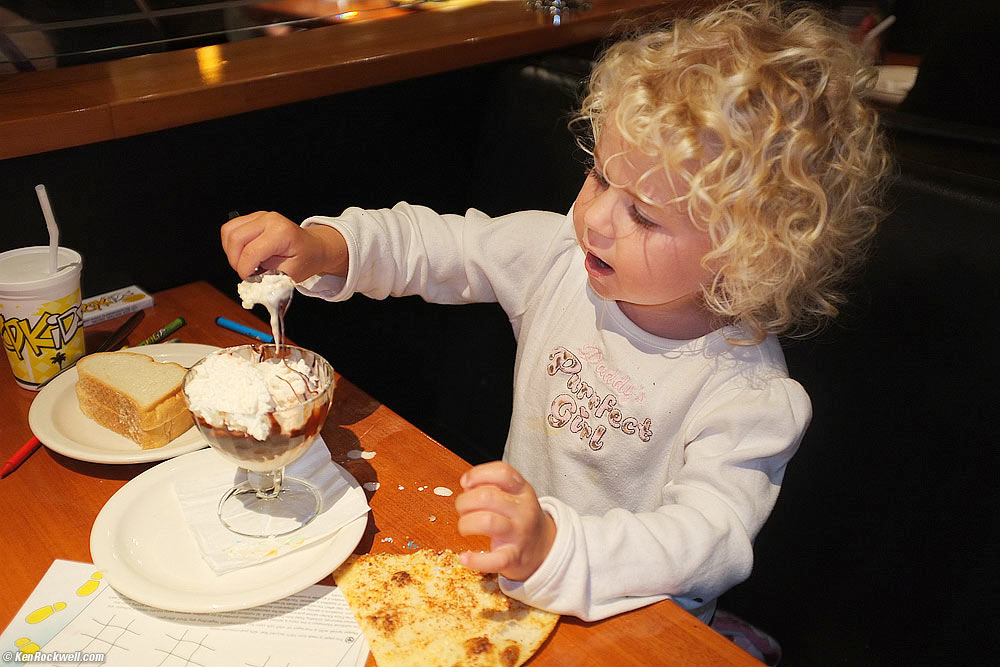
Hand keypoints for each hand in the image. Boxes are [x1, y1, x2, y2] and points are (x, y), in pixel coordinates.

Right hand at [220, 211, 347, 281]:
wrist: (313, 247)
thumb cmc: (305, 259)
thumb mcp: (291, 274)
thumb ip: (270, 277)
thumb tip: (251, 281)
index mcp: (281, 233)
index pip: (252, 251)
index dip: (245, 269)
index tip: (248, 279)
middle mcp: (269, 219)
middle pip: (236, 238)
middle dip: (235, 260)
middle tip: (245, 273)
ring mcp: (259, 216)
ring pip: (229, 231)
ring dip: (231, 252)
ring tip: (244, 263)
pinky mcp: (253, 217)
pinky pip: (231, 228)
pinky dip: (231, 244)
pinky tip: (243, 254)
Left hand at [455, 461, 555, 581]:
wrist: (543, 547)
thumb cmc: (520, 518)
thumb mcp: (515, 495)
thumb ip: (492, 486)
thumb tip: (466, 483)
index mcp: (522, 491)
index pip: (502, 473)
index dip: (478, 474)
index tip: (466, 482)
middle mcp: (523, 510)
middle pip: (488, 497)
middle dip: (464, 501)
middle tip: (462, 509)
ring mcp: (519, 534)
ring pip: (488, 522)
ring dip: (466, 524)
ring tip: (465, 527)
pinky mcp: (514, 557)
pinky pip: (494, 560)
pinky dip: (475, 560)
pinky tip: (465, 557)